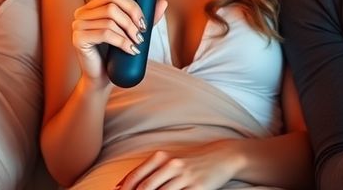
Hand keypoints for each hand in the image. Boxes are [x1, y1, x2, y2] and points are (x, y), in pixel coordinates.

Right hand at [71, 0, 167, 85]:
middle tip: (143, 28)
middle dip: (133, 11)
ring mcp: (78, 25)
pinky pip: (106, 33)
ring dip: (130, 30)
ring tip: (138, 42)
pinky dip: (122, 41)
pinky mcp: (79, 38)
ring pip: (111, 17)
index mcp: (94, 6)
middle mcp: (83, 12)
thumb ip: (145, 18)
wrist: (102, 78)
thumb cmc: (115, 54)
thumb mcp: (132, 33)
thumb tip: (162, 2)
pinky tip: (130, 49)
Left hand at [116, 143, 241, 189]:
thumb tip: (121, 185)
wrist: (222, 157)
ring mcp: (185, 177)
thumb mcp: (169, 160)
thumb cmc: (191, 160)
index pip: (136, 177)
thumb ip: (147, 171)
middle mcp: (172, 165)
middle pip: (145, 188)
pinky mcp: (197, 188)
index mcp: (162, 157)